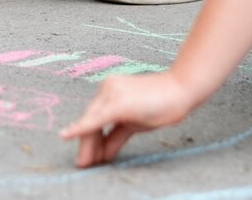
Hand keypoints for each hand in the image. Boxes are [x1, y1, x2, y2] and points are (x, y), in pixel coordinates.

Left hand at [60, 72, 195, 166]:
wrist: (182, 89)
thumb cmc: (163, 104)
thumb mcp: (135, 123)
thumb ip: (116, 136)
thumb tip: (104, 154)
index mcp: (110, 91)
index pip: (94, 118)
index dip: (88, 138)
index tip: (84, 157)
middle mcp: (107, 88)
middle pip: (90, 119)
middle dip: (86, 144)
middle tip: (83, 163)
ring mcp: (111, 92)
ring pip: (92, 122)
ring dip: (87, 144)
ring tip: (85, 162)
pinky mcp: (118, 102)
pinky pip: (97, 120)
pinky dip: (82, 128)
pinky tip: (69, 134)